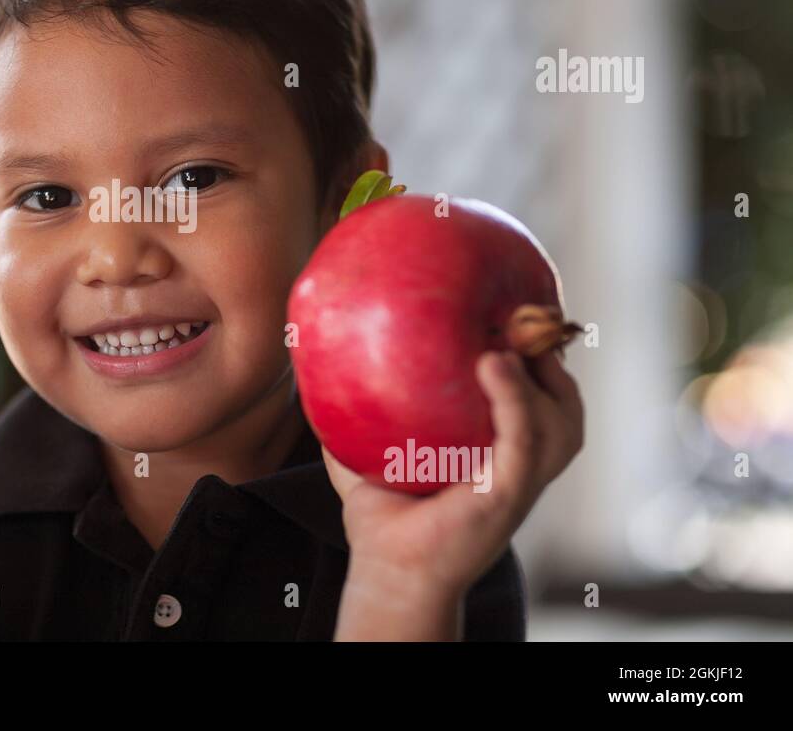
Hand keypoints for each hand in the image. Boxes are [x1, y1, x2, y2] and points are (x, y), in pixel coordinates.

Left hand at [324, 349, 583, 638]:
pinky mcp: (507, 496)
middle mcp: (520, 469)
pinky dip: (515, 399)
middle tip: (519, 326)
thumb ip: (355, 414)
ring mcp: (519, 484)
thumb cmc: (384, 518)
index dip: (539, 364)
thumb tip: (325, 364)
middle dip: (552, 365)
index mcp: (501, 456)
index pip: (544, 403)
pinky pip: (524, 440)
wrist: (387, 570)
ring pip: (559, 424)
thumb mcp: (372, 453)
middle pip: (566, 410)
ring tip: (504, 341)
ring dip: (537, 376)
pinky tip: (492, 365)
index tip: (513, 321)